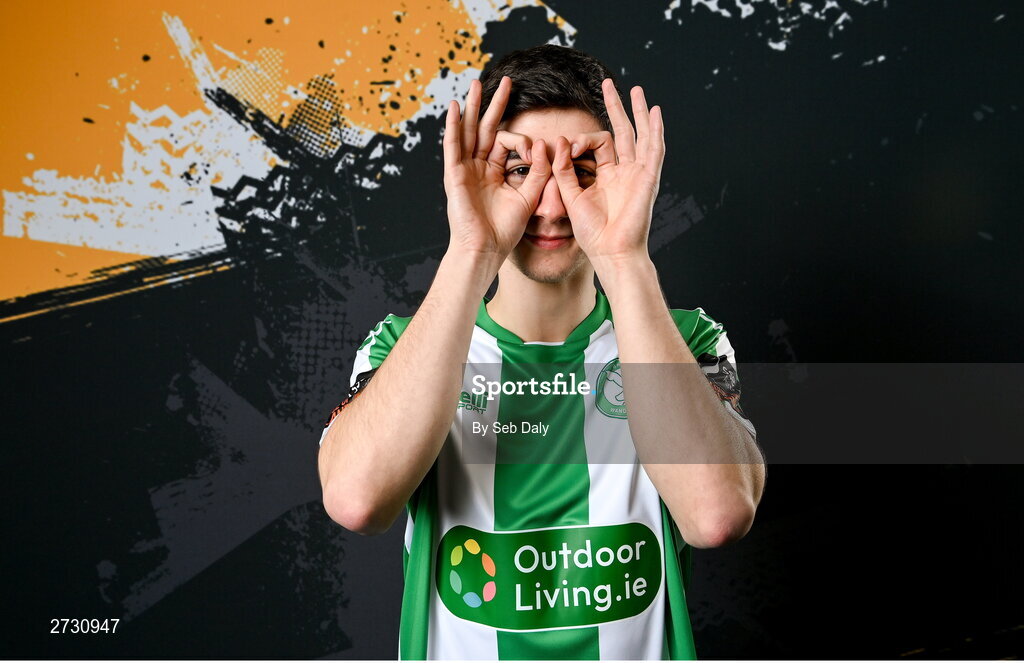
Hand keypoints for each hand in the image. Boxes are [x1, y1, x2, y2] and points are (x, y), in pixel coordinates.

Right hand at [443, 76, 551, 259]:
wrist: (485, 250)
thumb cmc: (504, 231)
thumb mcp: (529, 197)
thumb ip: (538, 171)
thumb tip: (543, 143)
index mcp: (494, 173)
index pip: (507, 143)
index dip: (523, 141)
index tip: (535, 149)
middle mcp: (478, 168)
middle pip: (486, 129)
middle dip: (494, 105)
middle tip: (505, 82)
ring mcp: (464, 169)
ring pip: (469, 131)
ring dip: (473, 107)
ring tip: (477, 83)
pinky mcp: (454, 174)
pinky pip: (453, 145)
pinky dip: (454, 126)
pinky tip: (456, 107)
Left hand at [550, 80, 664, 266]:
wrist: (611, 253)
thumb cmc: (593, 233)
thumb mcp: (571, 196)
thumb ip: (564, 169)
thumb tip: (560, 140)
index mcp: (607, 177)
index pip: (598, 145)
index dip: (581, 141)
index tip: (567, 147)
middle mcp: (625, 172)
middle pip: (622, 132)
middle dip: (616, 108)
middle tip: (608, 84)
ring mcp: (639, 174)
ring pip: (641, 135)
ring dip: (638, 112)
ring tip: (635, 90)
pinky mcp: (648, 178)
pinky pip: (655, 150)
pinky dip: (655, 130)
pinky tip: (654, 112)